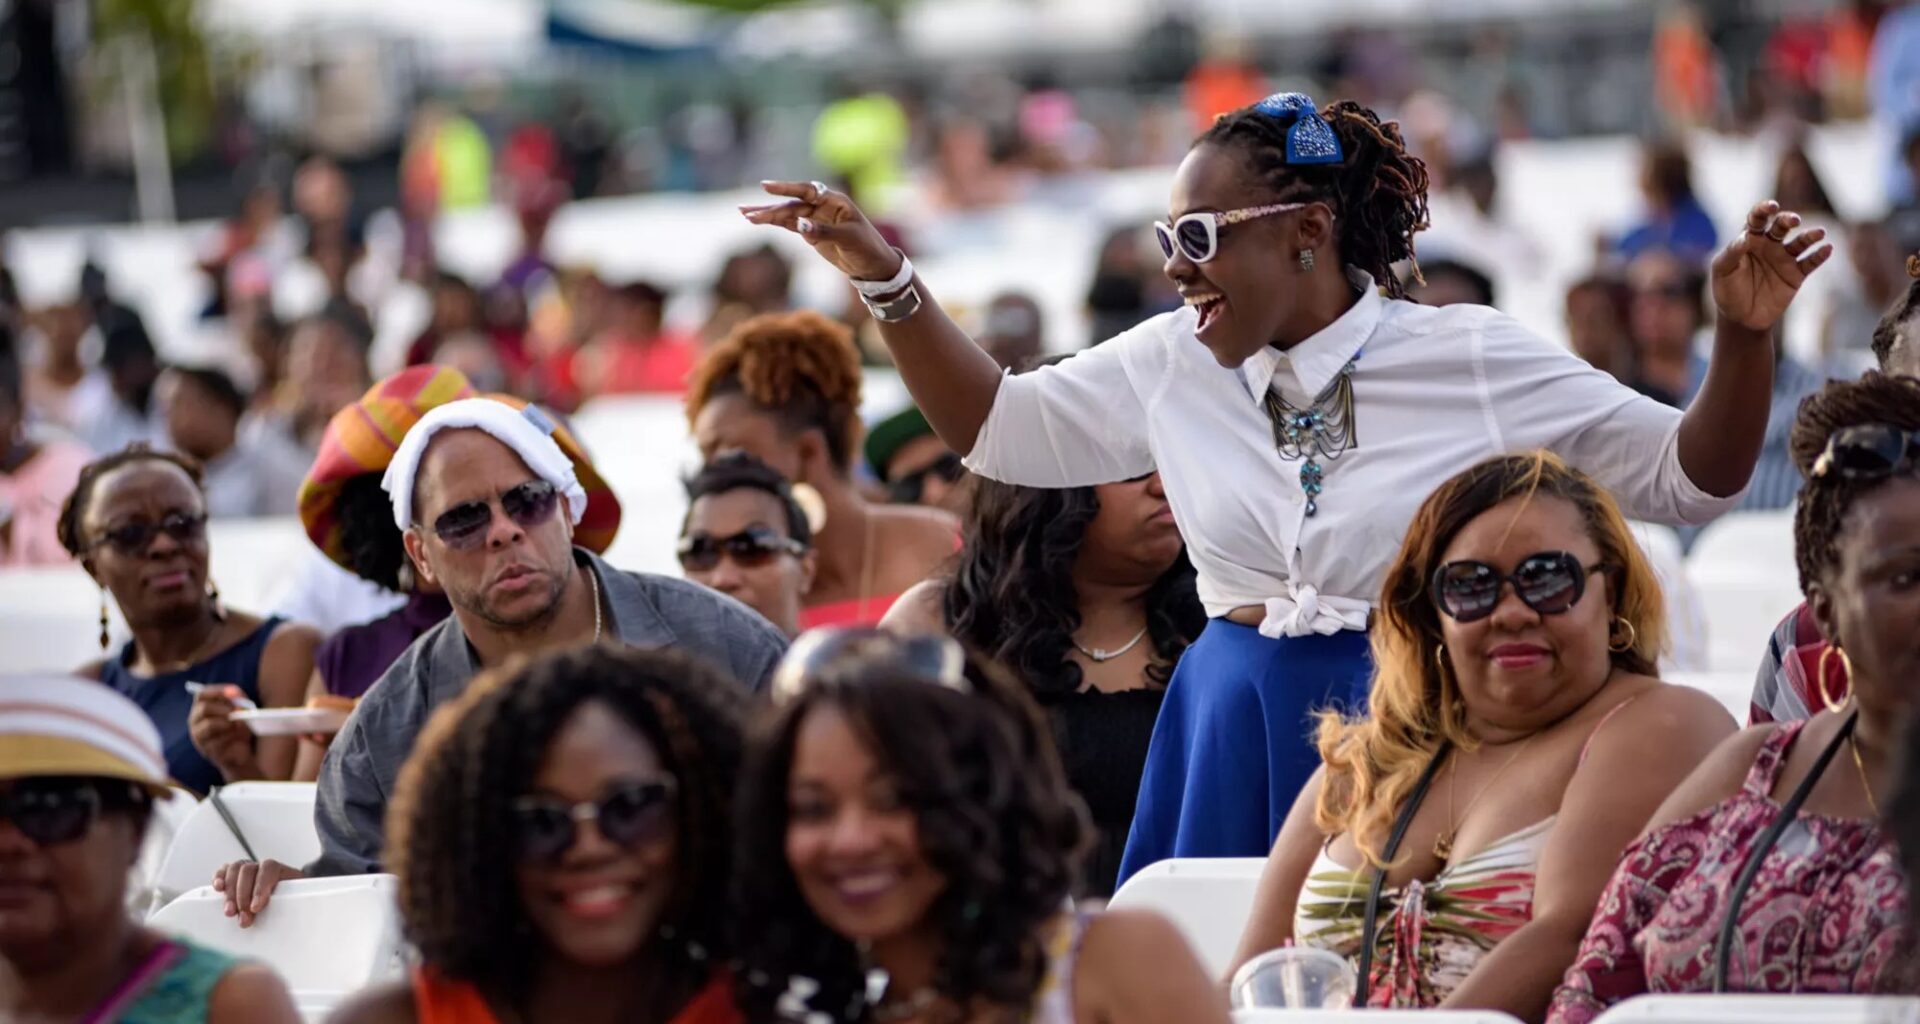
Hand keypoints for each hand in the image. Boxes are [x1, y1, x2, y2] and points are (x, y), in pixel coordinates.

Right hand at [188, 685, 256, 780]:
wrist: (241, 753)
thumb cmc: (239, 727)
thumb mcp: (241, 710)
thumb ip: (239, 699)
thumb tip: (235, 693)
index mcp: (201, 707)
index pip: (201, 694)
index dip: (217, 691)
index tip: (234, 693)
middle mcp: (195, 720)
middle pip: (204, 708)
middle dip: (224, 708)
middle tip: (238, 711)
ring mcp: (198, 736)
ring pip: (209, 724)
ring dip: (228, 723)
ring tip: (238, 725)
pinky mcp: (206, 750)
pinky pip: (217, 741)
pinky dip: (230, 737)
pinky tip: (236, 737)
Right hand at [211, 858, 302, 927]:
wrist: (292, 893)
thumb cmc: (292, 898)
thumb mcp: (296, 900)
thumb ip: (293, 906)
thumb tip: (292, 924)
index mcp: (279, 869)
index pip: (268, 870)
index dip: (260, 888)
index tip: (256, 907)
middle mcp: (261, 867)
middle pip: (247, 871)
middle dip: (243, 896)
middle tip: (243, 918)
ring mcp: (247, 869)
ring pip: (234, 870)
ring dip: (230, 892)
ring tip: (230, 912)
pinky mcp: (234, 876)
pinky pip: (224, 871)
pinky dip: (219, 878)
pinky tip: (218, 889)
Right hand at [740, 181, 901, 281]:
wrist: (872, 265)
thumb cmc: (866, 247)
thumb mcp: (848, 238)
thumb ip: (823, 230)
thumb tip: (799, 224)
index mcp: (835, 201)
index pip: (807, 191)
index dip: (786, 188)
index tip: (765, 186)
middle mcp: (822, 206)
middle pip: (792, 204)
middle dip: (770, 207)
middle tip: (746, 210)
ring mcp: (815, 218)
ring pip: (787, 214)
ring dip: (767, 214)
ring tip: (745, 214)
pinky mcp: (811, 232)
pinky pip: (789, 225)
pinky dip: (774, 223)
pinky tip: (757, 221)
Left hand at [1711, 200, 1833, 331]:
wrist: (1740, 318)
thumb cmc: (1727, 290)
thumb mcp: (1722, 271)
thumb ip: (1732, 253)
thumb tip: (1745, 237)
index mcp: (1749, 239)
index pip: (1757, 219)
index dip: (1764, 210)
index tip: (1771, 207)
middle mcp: (1769, 244)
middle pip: (1781, 226)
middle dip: (1788, 220)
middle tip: (1793, 220)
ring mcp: (1784, 258)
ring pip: (1800, 242)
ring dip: (1810, 236)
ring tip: (1819, 233)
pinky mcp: (1796, 274)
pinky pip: (1810, 262)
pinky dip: (1819, 255)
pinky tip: (1827, 249)